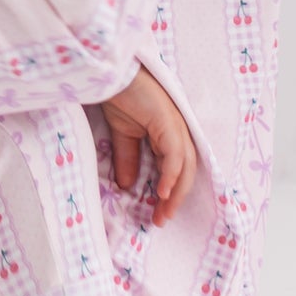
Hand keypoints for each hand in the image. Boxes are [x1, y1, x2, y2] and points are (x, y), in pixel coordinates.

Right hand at [102, 63, 197, 226]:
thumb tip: (128, 186)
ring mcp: (176, 127)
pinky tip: (161, 192)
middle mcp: (178, 132)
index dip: (168, 194)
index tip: (156, 215)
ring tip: (163, 213)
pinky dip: (171, 175)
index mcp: (168, 135)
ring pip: (184, 167)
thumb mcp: (122, 134)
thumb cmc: (119, 96)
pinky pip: (175, 155)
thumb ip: (128, 159)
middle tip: (160, 220)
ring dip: (175, 193)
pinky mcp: (170, 123)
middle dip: (174, 199)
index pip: (175, 171)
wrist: (110, 74)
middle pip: (185, 172)